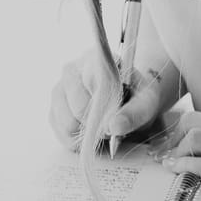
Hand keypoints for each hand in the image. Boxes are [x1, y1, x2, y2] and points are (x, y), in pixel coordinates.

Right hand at [47, 55, 171, 149]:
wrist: (131, 98)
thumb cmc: (137, 96)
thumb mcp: (146, 102)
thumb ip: (134, 113)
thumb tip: (114, 126)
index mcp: (93, 60)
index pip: (89, 91)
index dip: (102, 112)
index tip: (115, 118)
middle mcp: (70, 71)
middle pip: (75, 111)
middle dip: (96, 125)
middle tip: (111, 125)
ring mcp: (59, 90)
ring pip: (66, 124)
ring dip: (85, 134)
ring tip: (100, 127)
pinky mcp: (54, 109)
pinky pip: (60, 133)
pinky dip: (76, 139)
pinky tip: (89, 131)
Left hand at [154, 108, 200, 200]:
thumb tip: (198, 147)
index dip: (182, 130)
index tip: (173, 144)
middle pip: (193, 122)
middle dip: (174, 139)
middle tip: (168, 156)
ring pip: (196, 139)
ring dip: (178, 154)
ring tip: (173, 166)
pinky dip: (186, 168)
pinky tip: (180, 173)